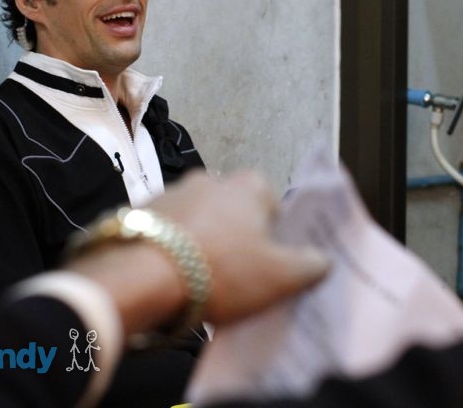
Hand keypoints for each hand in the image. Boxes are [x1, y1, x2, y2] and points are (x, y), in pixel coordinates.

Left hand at [152, 170, 329, 323]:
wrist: (141, 277)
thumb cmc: (218, 271)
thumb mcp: (280, 277)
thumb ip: (310, 265)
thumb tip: (322, 259)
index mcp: (250, 184)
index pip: (274, 208)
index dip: (274, 240)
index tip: (269, 267)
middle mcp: (211, 178)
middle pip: (235, 214)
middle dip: (237, 241)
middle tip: (237, 280)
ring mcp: (173, 191)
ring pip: (200, 222)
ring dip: (202, 246)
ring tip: (199, 284)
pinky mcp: (140, 211)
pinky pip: (167, 233)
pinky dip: (171, 251)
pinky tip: (171, 279)